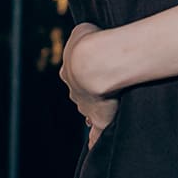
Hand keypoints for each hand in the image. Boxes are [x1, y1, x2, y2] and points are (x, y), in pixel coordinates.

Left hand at [60, 22, 117, 146]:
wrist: (94, 62)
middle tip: (104, 85)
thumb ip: (85, 35)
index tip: (94, 69)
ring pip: (88, 109)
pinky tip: (94, 148)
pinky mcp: (99, 118)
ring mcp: (85, 105)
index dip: (85, 71)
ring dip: (97, 107)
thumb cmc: (92, 42)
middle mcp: (74, 90)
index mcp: (69, 69)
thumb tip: (89, 34)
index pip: (75, 73)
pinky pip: (95, 134)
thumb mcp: (83, 30)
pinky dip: (95, 141)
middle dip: (90, 89)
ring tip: (109, 105)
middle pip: (80, 92)